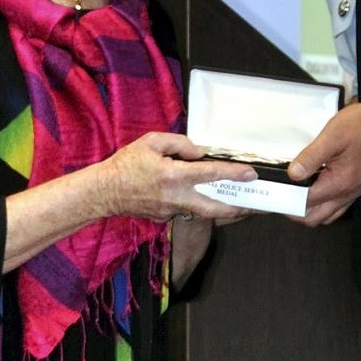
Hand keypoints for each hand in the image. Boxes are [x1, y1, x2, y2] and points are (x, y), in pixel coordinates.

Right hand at [106, 132, 255, 222]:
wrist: (105, 192)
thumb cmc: (126, 164)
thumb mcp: (151, 142)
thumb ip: (180, 144)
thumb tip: (200, 153)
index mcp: (173, 175)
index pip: (210, 174)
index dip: (234, 174)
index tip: (251, 174)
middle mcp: (176, 197)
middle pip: (215, 209)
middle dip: (238, 209)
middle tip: (256, 206)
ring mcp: (172, 211)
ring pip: (204, 212)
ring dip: (224, 210)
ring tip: (241, 204)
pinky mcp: (167, 218)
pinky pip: (189, 211)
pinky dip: (201, 207)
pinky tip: (210, 201)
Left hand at [288, 101, 360, 224]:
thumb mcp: (333, 136)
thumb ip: (311, 157)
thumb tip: (293, 174)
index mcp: (339, 183)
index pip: (306, 203)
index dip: (287, 200)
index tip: (274, 195)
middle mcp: (347, 193)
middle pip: (315, 218)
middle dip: (295, 212)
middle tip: (281, 199)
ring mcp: (353, 192)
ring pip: (326, 215)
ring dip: (309, 212)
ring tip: (295, 196)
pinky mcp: (357, 187)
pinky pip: (337, 207)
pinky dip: (323, 206)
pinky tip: (315, 191)